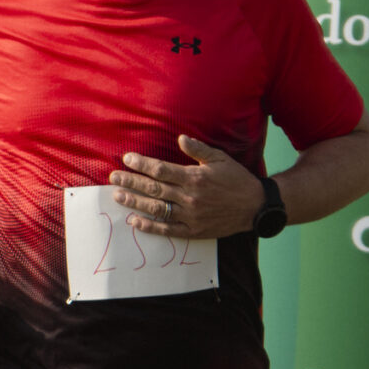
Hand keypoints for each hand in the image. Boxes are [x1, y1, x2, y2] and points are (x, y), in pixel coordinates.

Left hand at [110, 136, 265, 239]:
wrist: (255, 207)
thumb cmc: (236, 179)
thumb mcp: (220, 159)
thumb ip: (198, 149)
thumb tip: (180, 138)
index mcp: (194, 177)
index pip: (161, 170)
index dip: (141, 164)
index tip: (126, 159)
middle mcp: (189, 197)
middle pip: (153, 189)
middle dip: (130, 182)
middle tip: (113, 178)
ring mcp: (190, 216)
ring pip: (156, 208)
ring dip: (134, 202)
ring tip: (117, 196)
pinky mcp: (193, 231)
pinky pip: (166, 229)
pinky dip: (149, 226)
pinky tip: (134, 221)